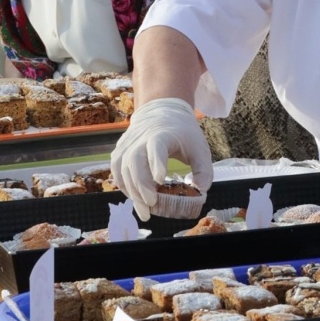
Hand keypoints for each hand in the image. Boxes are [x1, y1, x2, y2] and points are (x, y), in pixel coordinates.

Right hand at [110, 97, 212, 220]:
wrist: (163, 111)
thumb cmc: (183, 133)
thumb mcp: (199, 148)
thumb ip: (203, 170)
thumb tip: (201, 192)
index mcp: (163, 134)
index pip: (157, 146)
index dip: (156, 162)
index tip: (160, 180)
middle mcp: (141, 137)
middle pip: (134, 159)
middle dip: (141, 184)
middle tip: (152, 204)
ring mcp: (128, 143)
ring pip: (122, 167)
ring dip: (131, 190)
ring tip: (145, 210)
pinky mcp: (120, 149)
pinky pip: (116, 169)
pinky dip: (122, 185)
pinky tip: (134, 197)